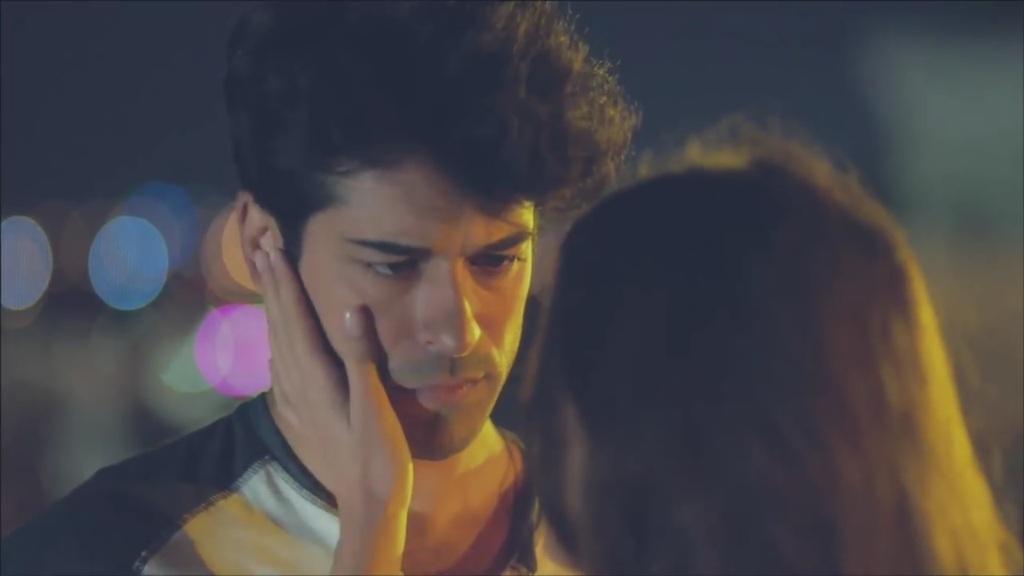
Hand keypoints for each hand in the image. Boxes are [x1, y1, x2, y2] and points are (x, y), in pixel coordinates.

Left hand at [251, 233, 411, 573]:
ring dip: (271, 309)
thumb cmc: (378, 458)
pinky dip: (276, 343)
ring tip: (265, 280)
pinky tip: (276, 342)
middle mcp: (297, 388)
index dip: (285, 282)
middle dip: (271, 286)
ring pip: (276, 345)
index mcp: (316, 379)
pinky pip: (280, 369)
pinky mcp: (299, 417)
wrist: (367, 506)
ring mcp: (295, 404)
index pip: (296, 319)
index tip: (273, 247)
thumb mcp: (375, 407)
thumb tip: (353, 308)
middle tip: (260, 247)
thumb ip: (362, 357)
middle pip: (279, 326)